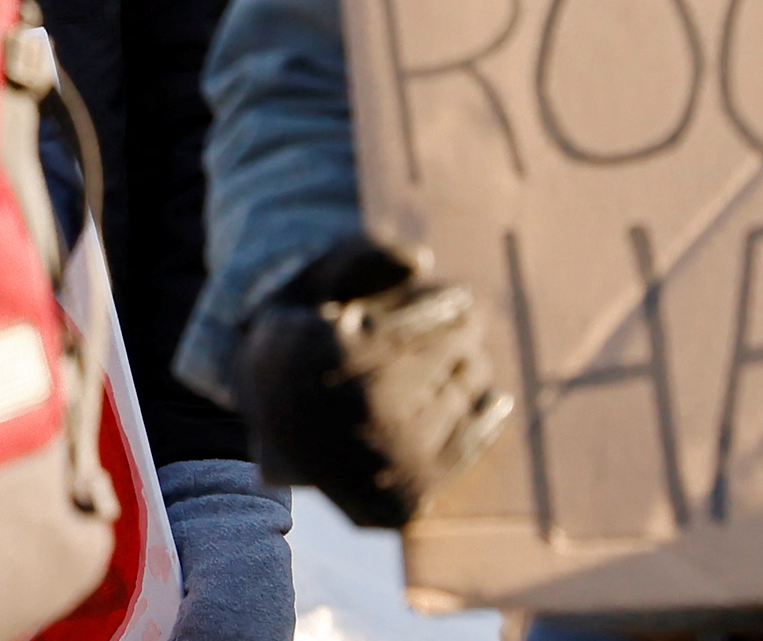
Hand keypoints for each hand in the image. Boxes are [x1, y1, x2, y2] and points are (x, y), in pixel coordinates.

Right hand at [236, 235, 513, 531]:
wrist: (268, 425)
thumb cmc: (295, 342)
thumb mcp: (310, 287)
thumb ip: (359, 258)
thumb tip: (423, 260)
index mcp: (330, 360)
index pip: (411, 329)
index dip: (441, 307)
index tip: (459, 296)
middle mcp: (361, 418)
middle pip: (441, 366)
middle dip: (461, 337)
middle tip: (470, 321)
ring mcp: (385, 466)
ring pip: (456, 403)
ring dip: (472, 374)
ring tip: (471, 355)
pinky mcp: (404, 503)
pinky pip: (461, 452)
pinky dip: (483, 422)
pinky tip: (494, 399)